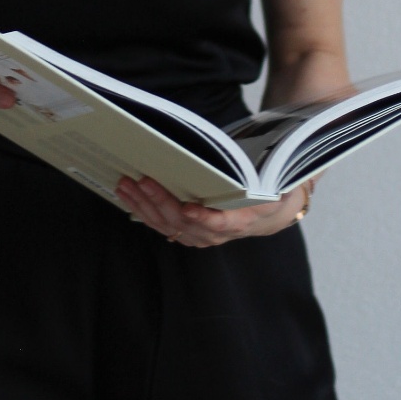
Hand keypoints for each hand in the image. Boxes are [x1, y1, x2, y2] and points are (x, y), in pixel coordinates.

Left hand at [115, 174, 314, 245]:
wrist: (269, 214)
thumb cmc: (268, 192)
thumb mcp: (275, 186)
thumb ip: (262, 180)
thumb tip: (244, 163)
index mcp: (242, 220)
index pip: (222, 224)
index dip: (206, 219)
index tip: (189, 208)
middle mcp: (217, 234)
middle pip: (185, 222)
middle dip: (162, 201)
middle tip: (143, 180)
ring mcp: (199, 236)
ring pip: (168, 225)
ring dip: (145, 205)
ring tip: (126, 184)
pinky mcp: (186, 233)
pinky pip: (161, 224)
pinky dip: (142, 210)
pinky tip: (126, 195)